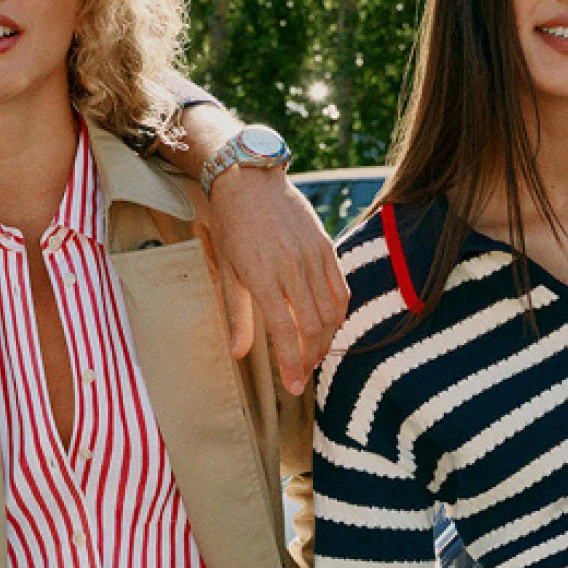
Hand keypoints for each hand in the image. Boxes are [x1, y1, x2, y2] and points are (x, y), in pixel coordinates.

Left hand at [203, 163, 348, 392]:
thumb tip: (238, 353)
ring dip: (326, 339)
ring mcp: (313, 256)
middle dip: (310, 358)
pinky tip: (329, 325)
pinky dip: (339, 313)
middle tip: (303, 374)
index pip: (284, 332)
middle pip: (313, 327)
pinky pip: (341, 289)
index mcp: (263, 277)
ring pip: (331, 311)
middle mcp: (292, 268)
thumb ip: (235, 315)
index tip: (293, 387)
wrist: (250, 180)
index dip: (291, 364)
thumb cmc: (231, 226)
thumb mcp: (226, 271)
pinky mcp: (326, 246)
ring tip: (314, 353)